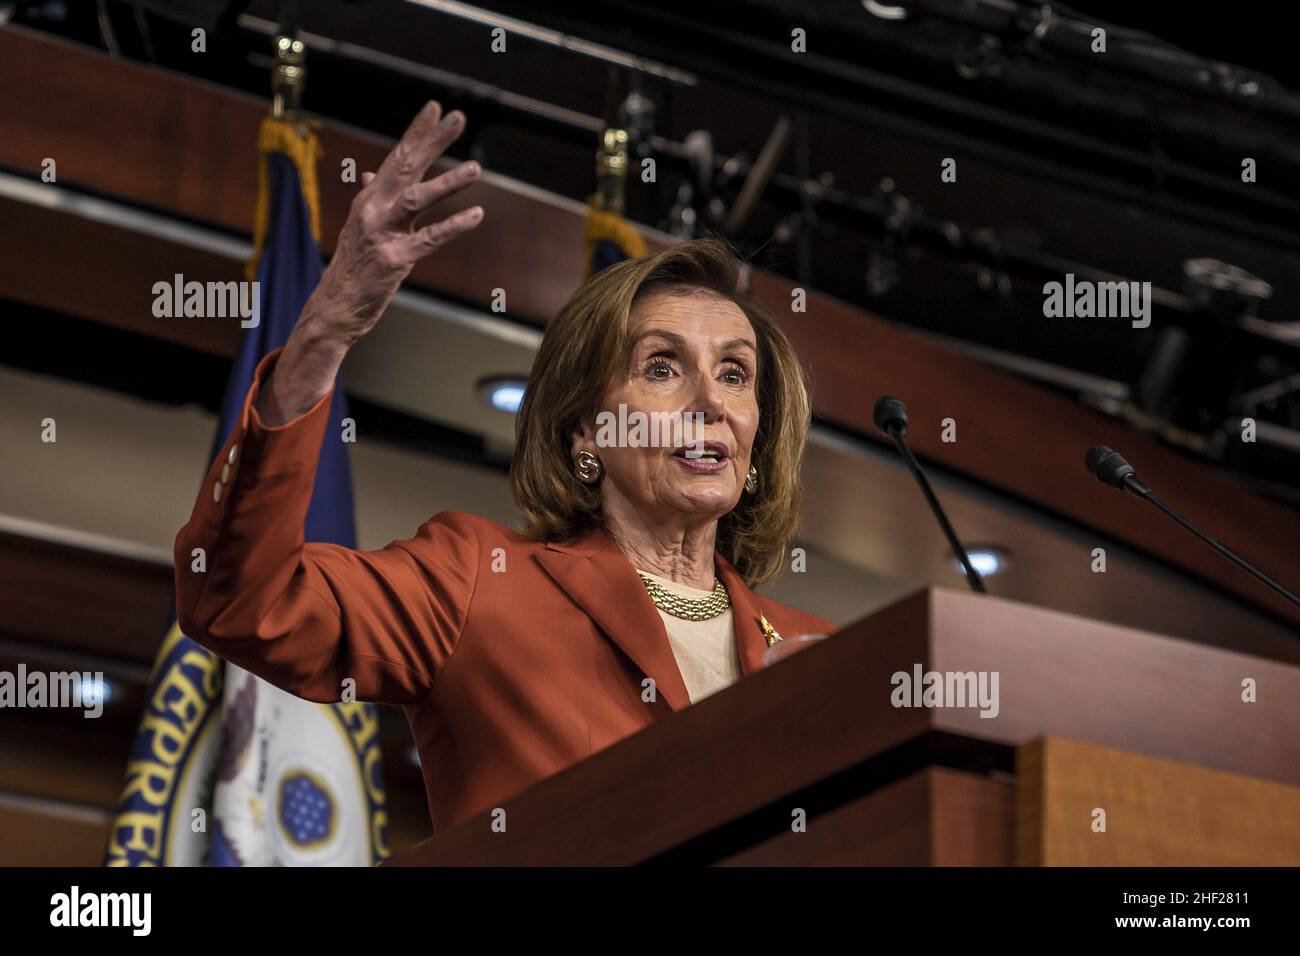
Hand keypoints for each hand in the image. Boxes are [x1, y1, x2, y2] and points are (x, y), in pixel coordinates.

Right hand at [258, 101, 482, 424]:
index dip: (417, 131)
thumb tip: (372, 173)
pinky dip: (454, 226)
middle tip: (458, 116)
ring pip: (417, 199)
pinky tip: (477, 214)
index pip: (396, 157)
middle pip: (407, 166)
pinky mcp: (395, 260)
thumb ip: (374, 198)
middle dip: (433, 140)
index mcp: (370, 200)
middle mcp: (374, 210)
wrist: (335, 307)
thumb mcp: (362, 227)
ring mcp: (383, 234)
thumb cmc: (354, 267)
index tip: (436, 108)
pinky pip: (429, 239)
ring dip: (448, 182)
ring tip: (476, 167)